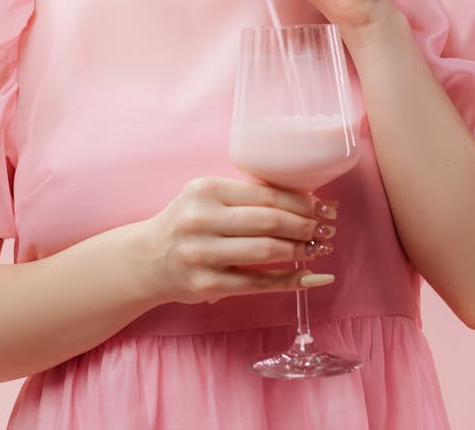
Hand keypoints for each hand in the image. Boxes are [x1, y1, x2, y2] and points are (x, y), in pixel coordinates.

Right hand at [144, 176, 337, 304]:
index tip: (321, 205)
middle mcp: (201, 220)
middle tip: (327, 227)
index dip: (299, 201)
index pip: (264, 194)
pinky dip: (289, 280)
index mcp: (205, 190)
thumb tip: (303, 199)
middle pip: (268, 221)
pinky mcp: (207, 284)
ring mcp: (203, 254)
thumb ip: (244, 196)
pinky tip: (309, 276)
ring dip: (301, 250)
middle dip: (305, 224)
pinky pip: (258, 283)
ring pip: (266, 251)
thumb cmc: (187, 223)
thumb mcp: (206, 198)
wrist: (147, 259)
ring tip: (319, 248)